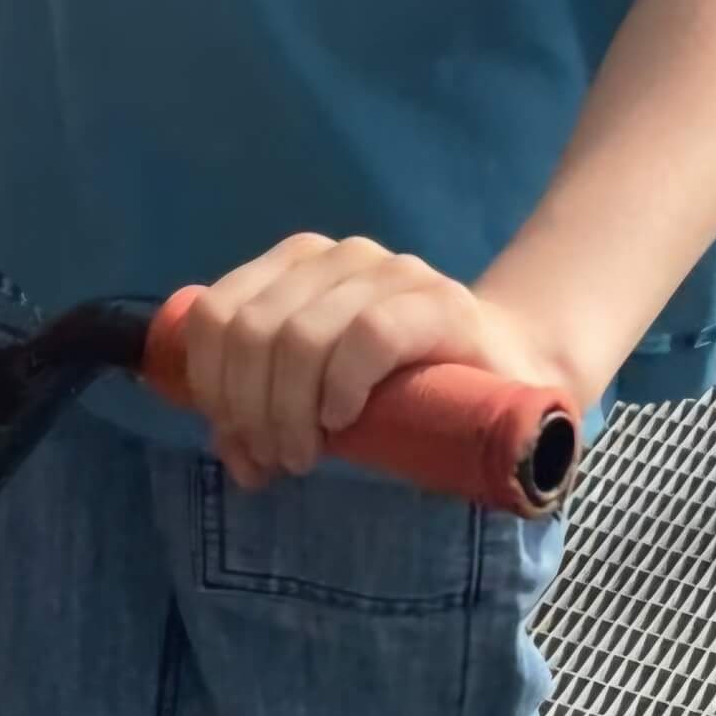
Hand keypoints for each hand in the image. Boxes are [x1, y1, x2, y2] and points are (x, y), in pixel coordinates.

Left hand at [182, 233, 569, 489]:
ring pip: (299, 337)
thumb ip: (266, 412)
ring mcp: (388, 272)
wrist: (505, 367)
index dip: (210, 382)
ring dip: (288, 412)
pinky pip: (368, 337)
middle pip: (251, 332)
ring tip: (303, 456)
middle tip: (274, 458)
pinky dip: (341, 386)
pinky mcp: (438, 302)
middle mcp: (335, 256)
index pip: (215, 313)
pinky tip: (343, 419)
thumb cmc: (400, 384)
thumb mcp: (317, 393)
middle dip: (249, 409)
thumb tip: (234, 454)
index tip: (233, 436)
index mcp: (293, 265)